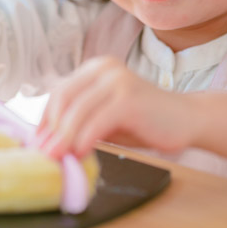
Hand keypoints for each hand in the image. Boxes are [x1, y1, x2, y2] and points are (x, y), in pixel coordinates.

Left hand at [36, 56, 194, 158]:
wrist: (188, 119)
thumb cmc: (144, 121)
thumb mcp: (105, 117)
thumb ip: (80, 121)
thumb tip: (48, 142)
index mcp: (95, 68)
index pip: (59, 93)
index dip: (44, 120)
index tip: (38, 144)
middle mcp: (104, 68)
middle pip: (62, 99)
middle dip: (50, 130)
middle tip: (45, 155)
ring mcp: (117, 81)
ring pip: (76, 112)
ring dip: (63, 139)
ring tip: (59, 159)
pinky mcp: (128, 98)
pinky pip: (95, 122)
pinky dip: (83, 140)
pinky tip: (81, 154)